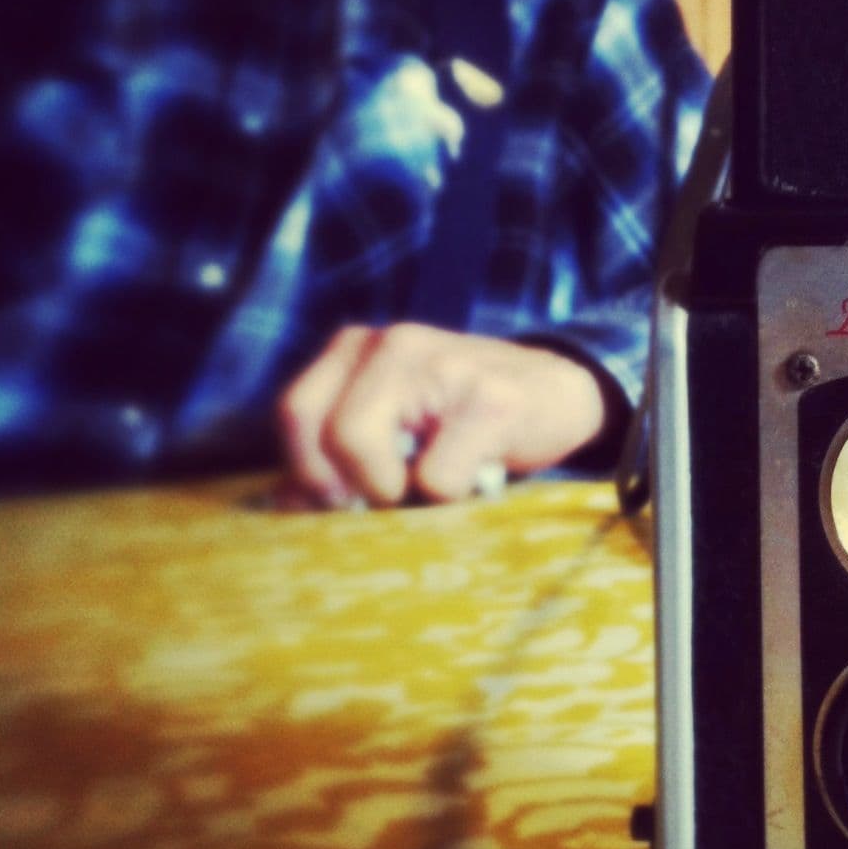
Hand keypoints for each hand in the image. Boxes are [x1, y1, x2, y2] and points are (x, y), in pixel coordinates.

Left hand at [276, 323, 609, 506]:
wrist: (562, 394)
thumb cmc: (467, 421)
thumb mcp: (395, 423)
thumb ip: (339, 454)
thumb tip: (285, 506)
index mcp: (359, 346)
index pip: (295, 411)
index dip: (308, 470)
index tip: (343, 501)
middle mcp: (393, 342)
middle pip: (325, 432)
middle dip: (351, 486)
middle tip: (392, 497)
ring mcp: (442, 365)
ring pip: (362, 447)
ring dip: (395, 491)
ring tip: (433, 485)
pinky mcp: (488, 400)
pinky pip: (436, 477)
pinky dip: (452, 495)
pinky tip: (479, 474)